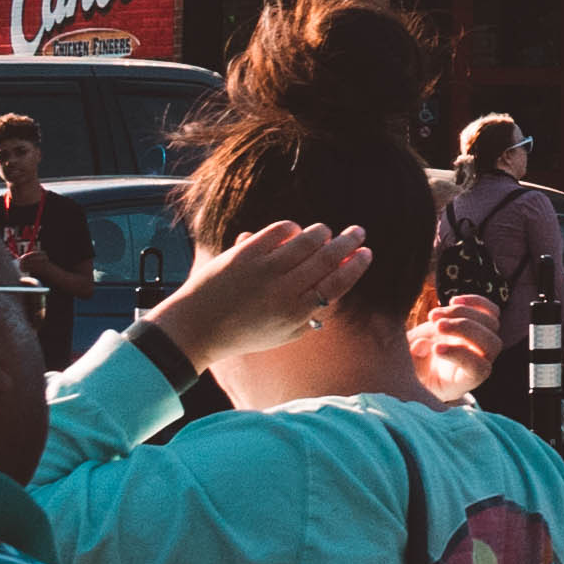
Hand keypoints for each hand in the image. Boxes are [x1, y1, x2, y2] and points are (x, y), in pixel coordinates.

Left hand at [143, 224, 367, 367]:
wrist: (197, 326)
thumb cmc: (243, 333)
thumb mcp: (283, 334)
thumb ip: (310, 316)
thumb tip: (335, 286)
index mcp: (296, 313)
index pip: (337, 284)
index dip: (355, 266)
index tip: (366, 253)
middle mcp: (283, 290)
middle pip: (327, 258)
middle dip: (348, 241)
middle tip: (358, 232)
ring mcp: (264, 268)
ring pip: (307, 240)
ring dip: (322, 232)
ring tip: (327, 232)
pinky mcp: (245, 252)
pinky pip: (279, 230)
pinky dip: (292, 228)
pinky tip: (295, 232)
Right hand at [410, 290, 511, 407]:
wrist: (428, 362)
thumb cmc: (420, 371)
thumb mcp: (413, 373)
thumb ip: (415, 362)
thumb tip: (422, 345)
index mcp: (468, 379)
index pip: (478, 369)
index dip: (461, 356)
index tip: (435, 348)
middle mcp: (482, 360)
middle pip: (492, 344)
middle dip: (465, 330)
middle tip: (437, 325)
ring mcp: (484, 341)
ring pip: (491, 323)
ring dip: (462, 313)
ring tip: (433, 315)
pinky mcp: (482, 324)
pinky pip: (492, 310)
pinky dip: (475, 302)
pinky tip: (453, 301)